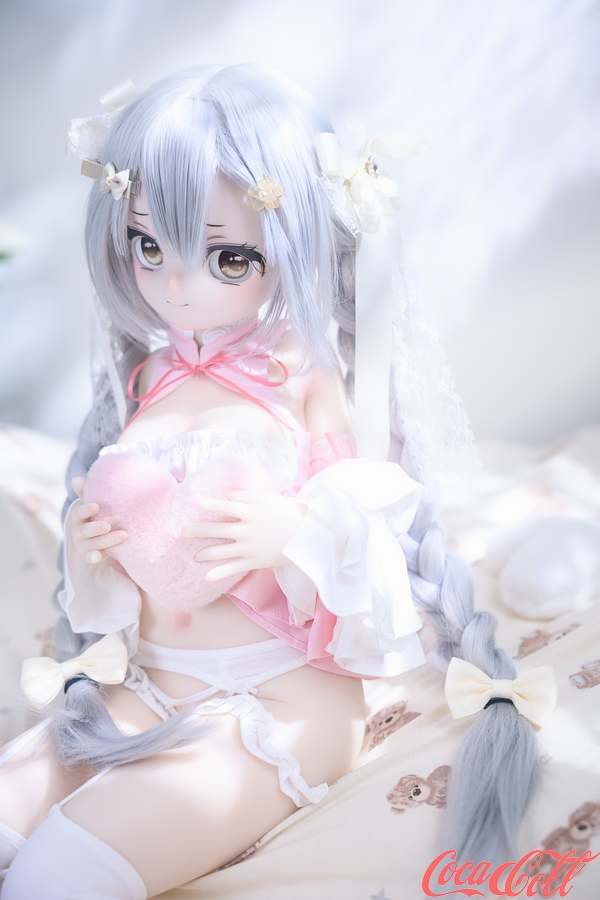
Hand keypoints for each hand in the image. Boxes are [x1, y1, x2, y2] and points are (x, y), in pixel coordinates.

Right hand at [70, 476, 126, 563]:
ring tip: (123, 535)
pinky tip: (99, 556)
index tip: (96, 506)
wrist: (102, 533)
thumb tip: (76, 479)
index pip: (78, 513)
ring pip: (92, 544)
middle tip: (108, 525)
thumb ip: (87, 492)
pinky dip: (93, 557)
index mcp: (78, 518)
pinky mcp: (90, 555)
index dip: (86, 510)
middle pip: (84, 531)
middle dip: (95, 528)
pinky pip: (90, 557)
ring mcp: (83, 545)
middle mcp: (78, 532)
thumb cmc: (99, 513)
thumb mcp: (95, 503)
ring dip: (106, 541)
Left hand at [181, 491, 306, 581]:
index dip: (209, 504)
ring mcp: (251, 547)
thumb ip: (248, 495)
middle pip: (217, 530)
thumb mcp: (270, 498)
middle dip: (197, 530)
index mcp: (251, 512)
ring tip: (194, 554)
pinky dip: (220, 573)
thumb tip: (228, 494)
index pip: (225, 507)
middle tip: (181, 531)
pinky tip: (207, 576)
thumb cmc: (289, 513)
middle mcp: (248, 530)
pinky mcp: (255, 561)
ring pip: (222, 551)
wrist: (309, 536)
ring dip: (206, 552)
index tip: (194, 503)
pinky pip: (234, 568)